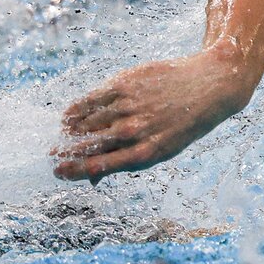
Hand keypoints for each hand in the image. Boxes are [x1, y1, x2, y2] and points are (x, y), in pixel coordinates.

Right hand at [54, 48, 253, 182]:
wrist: (210, 85)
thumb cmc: (182, 123)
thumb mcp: (161, 150)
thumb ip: (125, 162)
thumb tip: (91, 180)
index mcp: (144, 154)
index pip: (97, 167)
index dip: (72, 171)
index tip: (58, 171)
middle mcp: (134, 131)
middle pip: (85, 145)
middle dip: (65, 152)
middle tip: (54, 154)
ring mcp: (128, 106)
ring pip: (84, 122)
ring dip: (70, 131)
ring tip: (65, 134)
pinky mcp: (124, 83)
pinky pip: (89, 100)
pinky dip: (75, 110)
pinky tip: (70, 116)